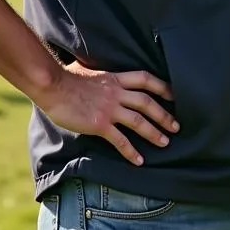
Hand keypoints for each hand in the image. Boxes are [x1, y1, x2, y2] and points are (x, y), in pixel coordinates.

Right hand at [37, 62, 178, 165]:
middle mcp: (117, 92)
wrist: (52, 86)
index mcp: (116, 78)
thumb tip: (100, 73)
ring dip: (154, 133)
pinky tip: (139, 160)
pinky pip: (120, 140)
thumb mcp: (90, 69)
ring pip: (138, 121)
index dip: (163, 87)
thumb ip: (102, 75)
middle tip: (177, 126)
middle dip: (164, 115)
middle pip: (148, 102)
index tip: (175, 96)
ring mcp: (109, 108)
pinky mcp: (99, 124)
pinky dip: (131, 151)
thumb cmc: (66, 77)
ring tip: (165, 143)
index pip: (146, 79)